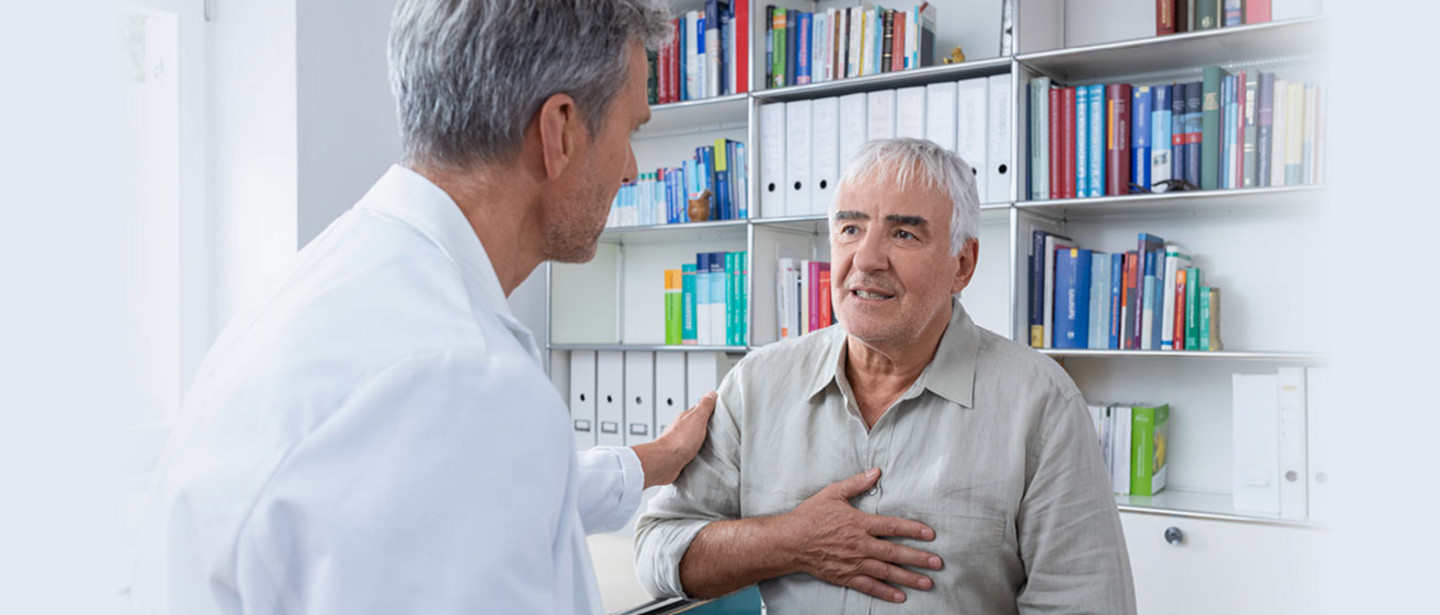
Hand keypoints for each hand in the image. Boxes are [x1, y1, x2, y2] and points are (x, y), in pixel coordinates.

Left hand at [632, 391, 717, 488]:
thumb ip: (704, 407)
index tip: (720, 408)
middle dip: (707, 425)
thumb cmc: (679, 441)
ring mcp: (679, 442)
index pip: (699, 409)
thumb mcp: (697, 419)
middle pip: (696, 424)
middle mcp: (681, 429)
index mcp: (686, 418)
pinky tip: (702, 454)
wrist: (665, 462)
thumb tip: (711, 394)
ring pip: (693, 438)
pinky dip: (697, 451)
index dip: (710, 408)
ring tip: (713, 442)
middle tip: (719, 427)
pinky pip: (690, 451)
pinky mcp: (679, 455)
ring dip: (701, 439)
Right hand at [781, 469, 942, 602]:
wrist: (789, 541)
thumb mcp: (832, 494)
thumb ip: (856, 483)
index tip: (930, 534)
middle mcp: (859, 545)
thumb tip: (876, 472)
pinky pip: (869, 586)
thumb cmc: (810, 516)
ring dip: (908, 577)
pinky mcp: (845, 576)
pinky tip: (900, 596)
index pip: (892, 527)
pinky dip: (885, 592)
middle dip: (918, 558)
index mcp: (859, 523)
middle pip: (894, 552)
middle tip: (937, 563)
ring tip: (927, 583)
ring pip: (886, 572)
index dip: (913, 530)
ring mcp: (853, 562)